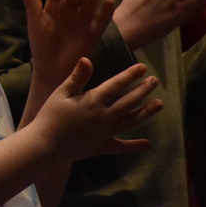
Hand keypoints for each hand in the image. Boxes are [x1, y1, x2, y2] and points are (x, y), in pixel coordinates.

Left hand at [22, 0, 114, 89]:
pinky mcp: (94, 32)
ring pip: (90, 2)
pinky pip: (101, 20)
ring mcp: (83, 20)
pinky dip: (106, 11)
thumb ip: (32, 4)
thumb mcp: (36, 24)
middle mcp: (70, 10)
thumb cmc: (42, 45)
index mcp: (54, 6)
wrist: (52, 69)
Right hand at [35, 59, 161, 160]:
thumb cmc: (50, 116)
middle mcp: (104, 116)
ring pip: (130, 121)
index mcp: (93, 101)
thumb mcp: (61, 93)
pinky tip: (147, 144)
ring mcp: (105, 132)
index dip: (130, 75)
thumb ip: (77, 77)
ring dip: (146, 112)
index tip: (143, 67)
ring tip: (159, 104)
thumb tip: (87, 59)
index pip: (117, 85)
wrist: (46, 145)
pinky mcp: (101, 146)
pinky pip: (121, 147)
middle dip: (143, 90)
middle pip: (128, 101)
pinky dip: (134, 146)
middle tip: (155, 81)